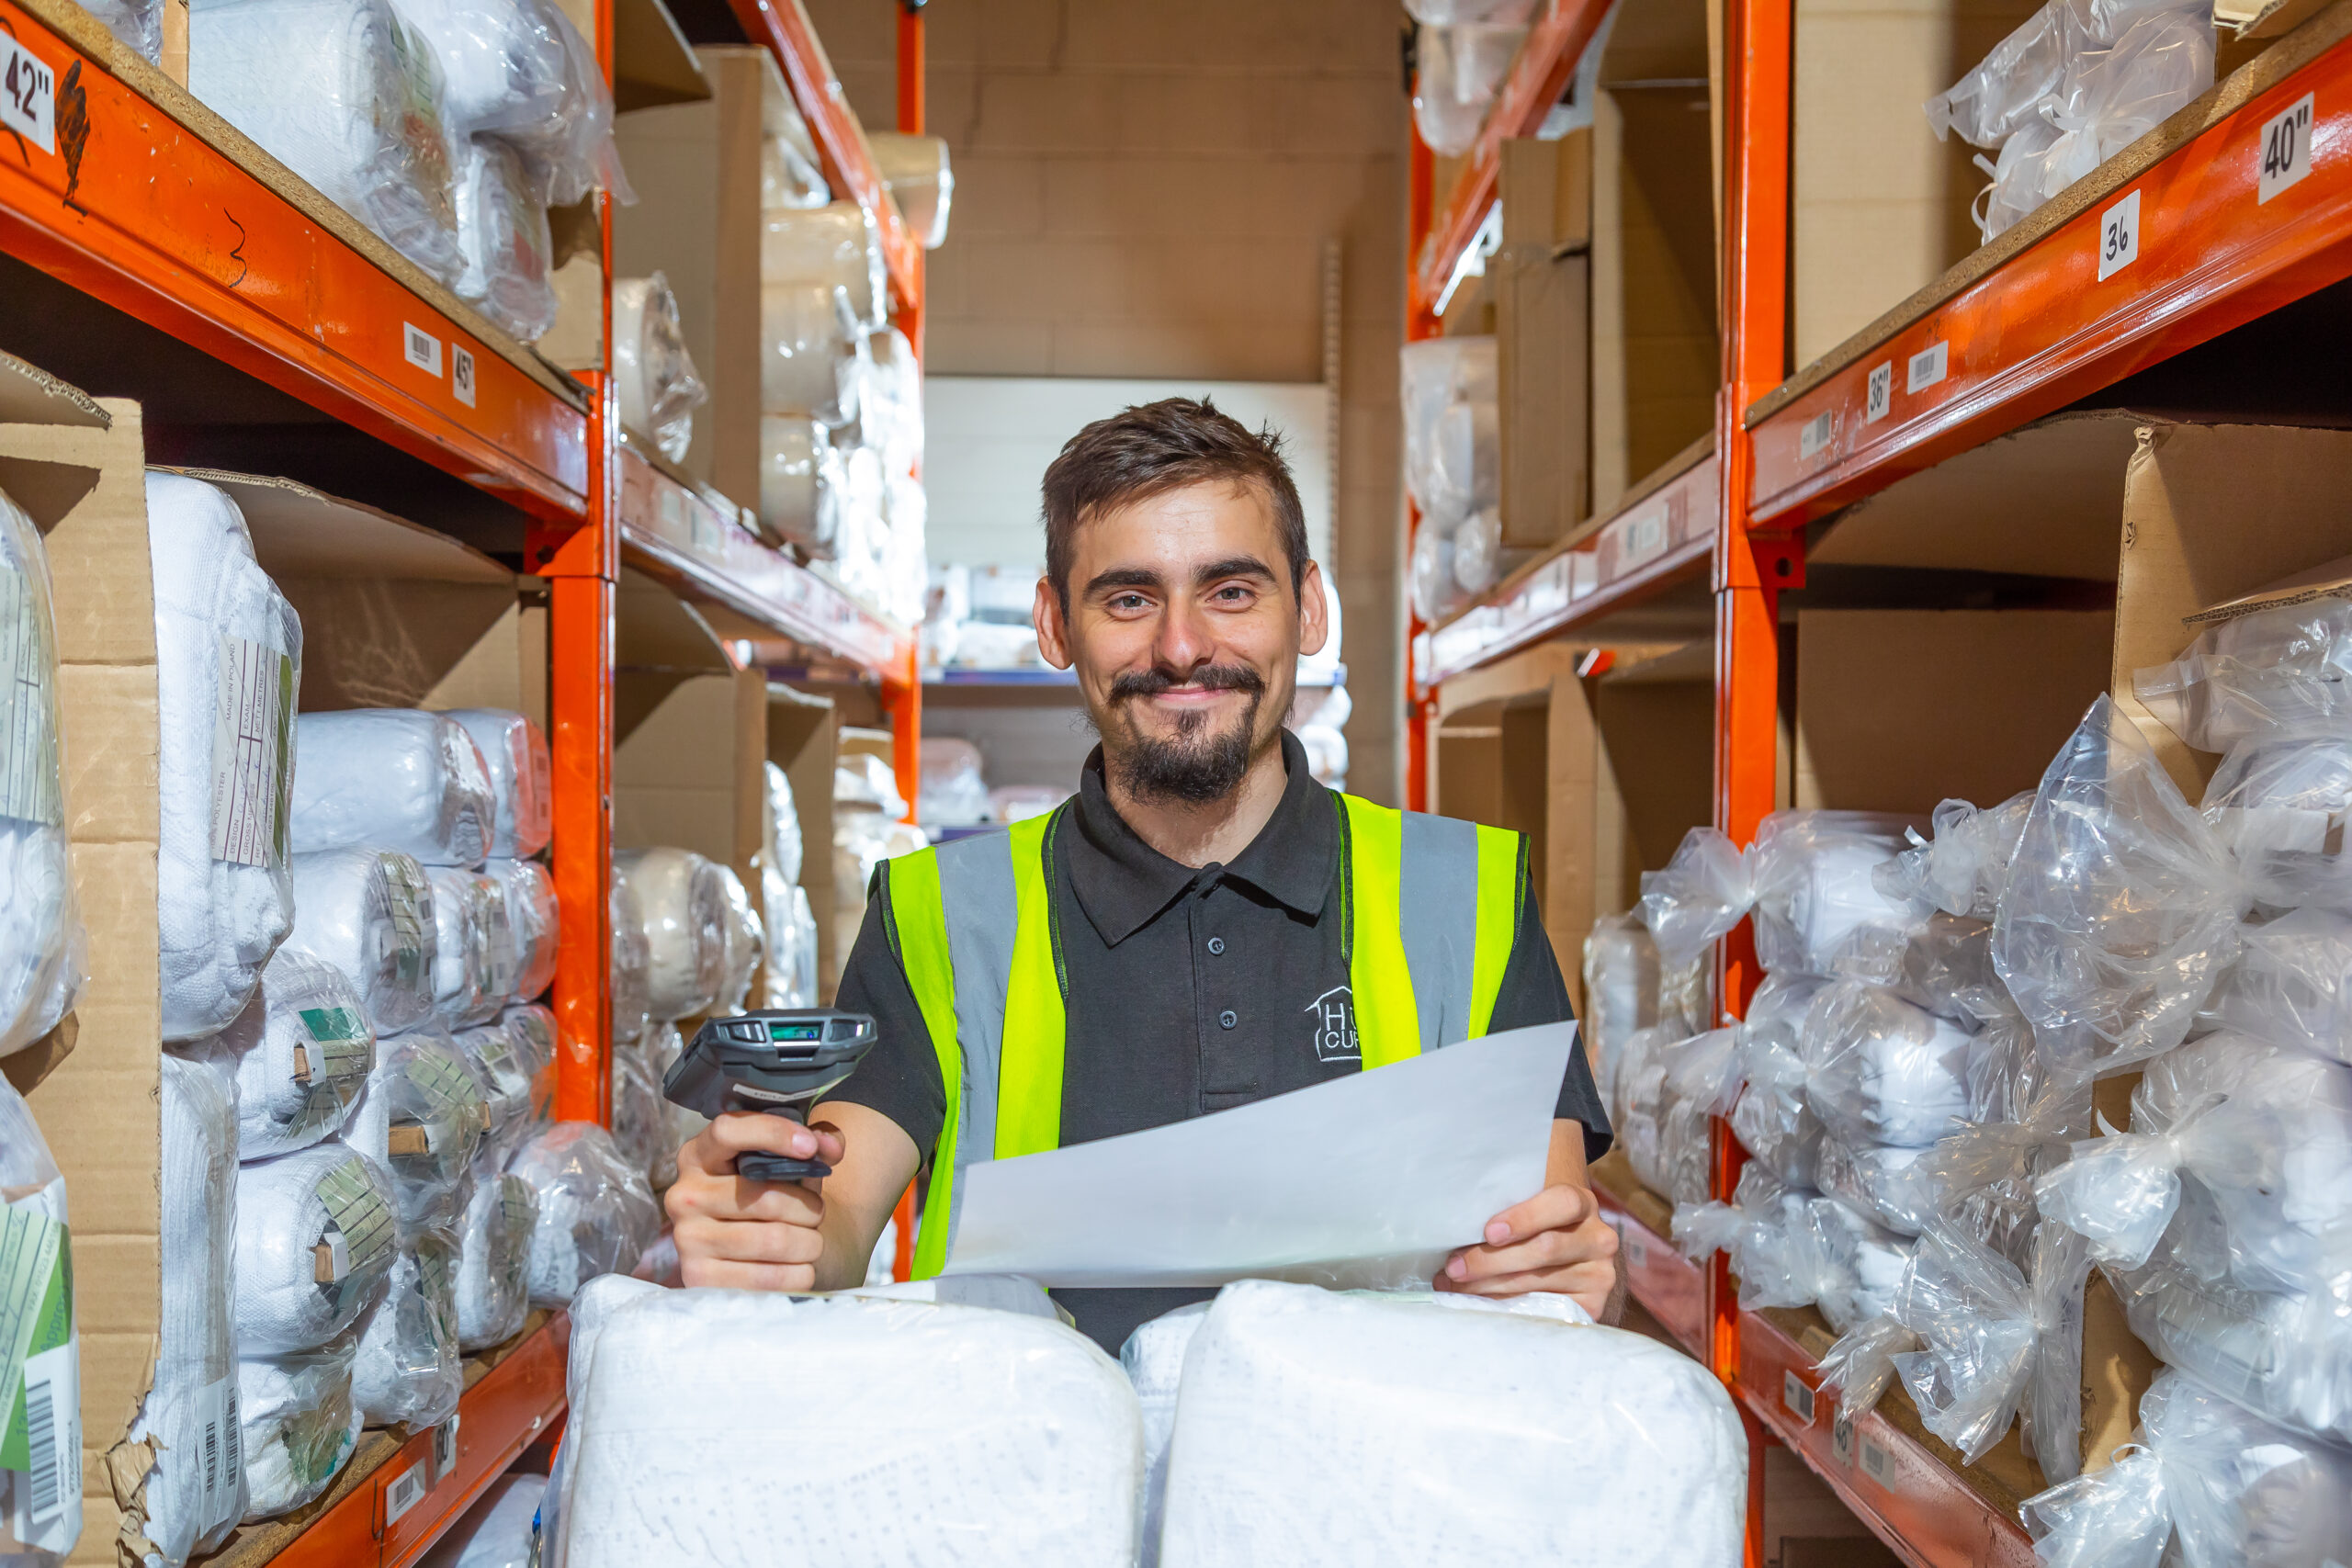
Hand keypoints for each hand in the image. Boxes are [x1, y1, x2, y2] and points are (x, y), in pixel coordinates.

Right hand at [666, 1111, 846, 1291]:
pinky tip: (798, 1268)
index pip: (728, 1130)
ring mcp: (687, 1240)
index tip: (810, 1146)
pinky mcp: (699, 1280)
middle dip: (809, 1208)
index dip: (772, 1133)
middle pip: (764, 1197)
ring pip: (773, 1240)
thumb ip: (816, 1141)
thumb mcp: (789, 1162)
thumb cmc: (772, 1196)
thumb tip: (830, 1147)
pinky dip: (800, 1274)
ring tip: (811, 1242)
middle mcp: (684, 1195)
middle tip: (817, 1214)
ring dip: (809, 1243)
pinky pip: (769, 1279)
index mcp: (699, 1156)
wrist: (750, 1256)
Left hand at [1434, 1181, 1619, 1321]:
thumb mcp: (1529, 1209)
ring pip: (1537, 1282)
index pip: (1562, 1203)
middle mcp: (1598, 1239)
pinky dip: (1506, 1307)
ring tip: (1456, 1286)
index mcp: (1582, 1203)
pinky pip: (1543, 1309)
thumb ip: (1506, 1209)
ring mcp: (1598, 1275)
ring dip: (1489, 1286)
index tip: (1489, 1232)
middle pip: (1544, 1249)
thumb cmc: (1537, 1227)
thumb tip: (1452, 1227)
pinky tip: (1481, 1304)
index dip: (1525, 1217)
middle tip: (1454, 1268)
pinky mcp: (1591, 1306)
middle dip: (1491, 1260)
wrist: (1572, 1258)